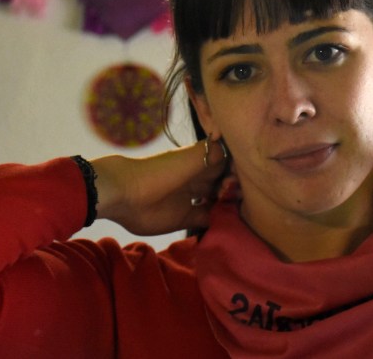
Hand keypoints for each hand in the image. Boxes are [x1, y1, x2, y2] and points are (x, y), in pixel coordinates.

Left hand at [90, 138, 232, 234]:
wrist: (125, 194)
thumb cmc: (160, 173)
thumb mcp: (191, 158)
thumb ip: (214, 152)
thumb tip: (237, 149)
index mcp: (200, 162)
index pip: (227, 163)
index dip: (238, 170)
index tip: (246, 179)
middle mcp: (197, 179)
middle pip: (223, 182)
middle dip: (236, 189)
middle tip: (241, 197)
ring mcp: (190, 199)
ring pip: (216, 201)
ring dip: (227, 205)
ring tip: (237, 210)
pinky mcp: (183, 218)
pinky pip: (205, 219)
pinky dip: (216, 222)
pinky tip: (227, 223)